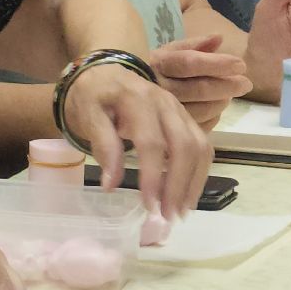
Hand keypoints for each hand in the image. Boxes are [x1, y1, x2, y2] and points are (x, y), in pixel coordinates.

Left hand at [61, 63, 212, 213]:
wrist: (104, 73)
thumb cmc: (93, 96)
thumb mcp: (88, 115)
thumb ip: (102, 145)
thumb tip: (111, 185)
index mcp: (138, 99)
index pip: (152, 142)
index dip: (153, 176)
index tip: (148, 206)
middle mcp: (166, 103)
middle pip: (184, 145)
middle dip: (178, 184)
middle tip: (168, 216)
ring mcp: (180, 110)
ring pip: (200, 147)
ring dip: (193, 182)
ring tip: (180, 212)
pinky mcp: (186, 119)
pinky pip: (202, 146)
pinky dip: (198, 173)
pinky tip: (187, 194)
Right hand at [146, 34, 252, 130]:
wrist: (114, 93)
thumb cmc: (146, 69)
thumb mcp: (164, 52)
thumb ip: (192, 45)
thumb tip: (219, 38)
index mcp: (158, 63)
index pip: (190, 63)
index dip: (217, 64)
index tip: (240, 65)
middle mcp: (157, 86)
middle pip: (197, 88)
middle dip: (225, 86)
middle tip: (246, 84)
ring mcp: (158, 110)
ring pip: (197, 109)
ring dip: (219, 103)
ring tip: (230, 96)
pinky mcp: (161, 128)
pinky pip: (191, 126)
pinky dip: (209, 119)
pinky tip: (216, 111)